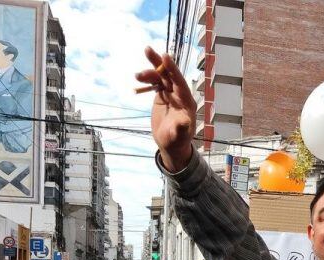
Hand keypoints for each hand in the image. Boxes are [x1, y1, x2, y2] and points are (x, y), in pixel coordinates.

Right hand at [135, 46, 196, 172]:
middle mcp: (179, 94)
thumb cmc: (177, 141)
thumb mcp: (178, 136)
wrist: (170, 145)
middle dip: (159, 63)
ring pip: (160, 77)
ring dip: (149, 72)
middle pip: (169, 74)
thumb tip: (185, 121)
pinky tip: (138, 79)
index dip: (172, 69)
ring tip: (137, 76)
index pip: (180, 81)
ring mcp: (170, 94)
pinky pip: (154, 83)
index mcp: (186, 101)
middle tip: (147, 50)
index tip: (165, 56)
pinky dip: (147, 80)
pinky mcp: (162, 96)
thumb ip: (181, 128)